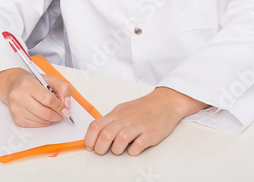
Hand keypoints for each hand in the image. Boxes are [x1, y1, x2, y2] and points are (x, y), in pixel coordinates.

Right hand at [0, 68, 72, 126]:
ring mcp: (16, 109)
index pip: (48, 99)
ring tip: (48, 110)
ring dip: (50, 119)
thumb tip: (66, 105)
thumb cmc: (33, 83)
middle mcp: (19, 96)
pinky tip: (40, 113)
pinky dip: (42, 122)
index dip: (60, 106)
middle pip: (46, 113)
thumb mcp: (50, 80)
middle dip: (57, 115)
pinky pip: (36, 126)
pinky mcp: (16, 119)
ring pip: (42, 121)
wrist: (14, 85)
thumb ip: (63, 88)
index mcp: (28, 84)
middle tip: (60, 112)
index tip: (65, 108)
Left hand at [84, 86, 206, 155]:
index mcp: (116, 114)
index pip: (96, 126)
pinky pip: (139, 145)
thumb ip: (110, 121)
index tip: (89, 146)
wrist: (164, 102)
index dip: (89, 138)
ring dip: (116, 149)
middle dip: (100, 147)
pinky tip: (133, 150)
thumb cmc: (142, 108)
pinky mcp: (151, 133)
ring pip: (121, 139)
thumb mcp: (122, 111)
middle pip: (106, 134)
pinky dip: (133, 151)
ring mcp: (139, 126)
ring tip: (118, 151)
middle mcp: (125, 119)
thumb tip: (95, 133)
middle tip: (101, 152)